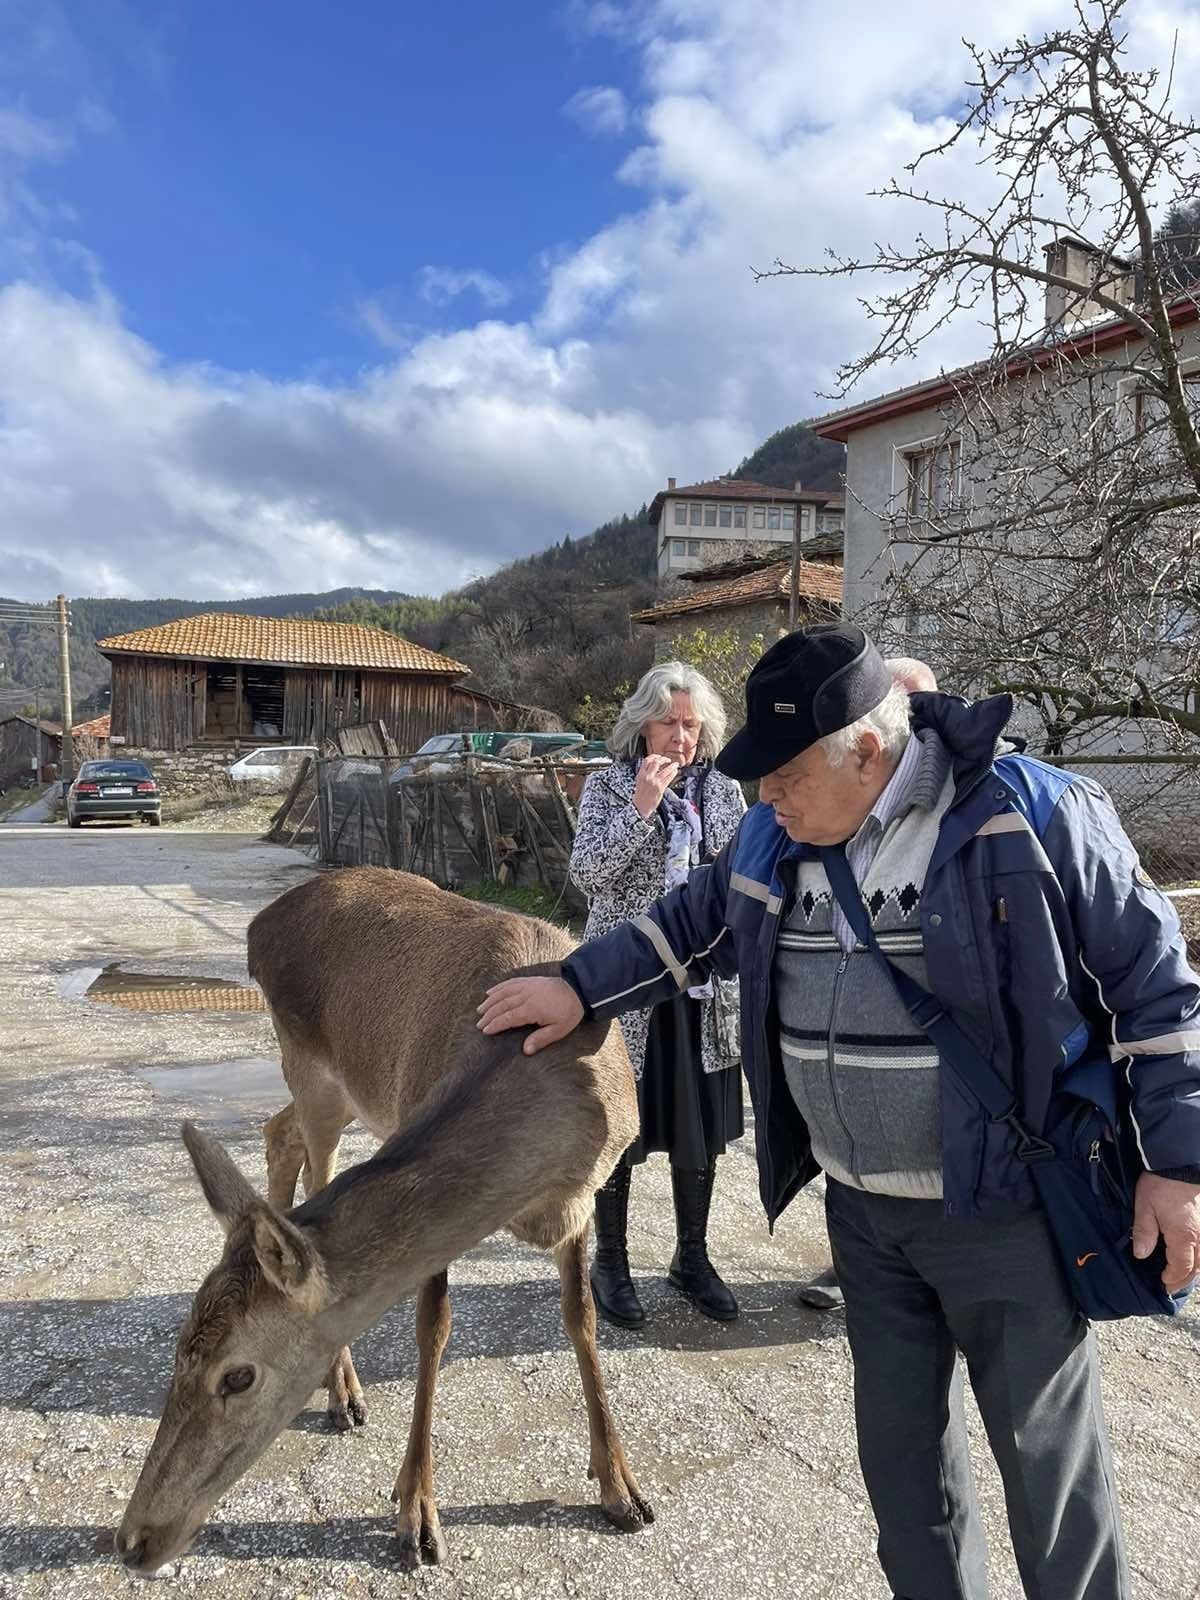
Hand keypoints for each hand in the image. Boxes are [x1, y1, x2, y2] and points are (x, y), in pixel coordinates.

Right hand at [476, 976, 584, 1054]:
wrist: (577, 989)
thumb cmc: (569, 1012)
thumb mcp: (559, 1030)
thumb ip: (541, 1039)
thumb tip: (526, 1050)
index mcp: (532, 1009)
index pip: (508, 1017)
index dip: (495, 1024)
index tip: (485, 1030)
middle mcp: (526, 995)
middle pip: (502, 1005)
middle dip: (489, 1015)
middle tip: (479, 1024)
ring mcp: (526, 986)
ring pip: (503, 993)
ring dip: (490, 1001)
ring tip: (480, 1010)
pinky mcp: (528, 980)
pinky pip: (509, 983)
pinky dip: (498, 987)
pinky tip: (489, 992)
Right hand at [633, 755, 679, 819]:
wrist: (640, 806)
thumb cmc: (640, 794)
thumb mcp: (639, 781)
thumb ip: (645, 772)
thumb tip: (654, 765)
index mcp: (641, 774)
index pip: (647, 760)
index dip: (655, 756)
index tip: (659, 757)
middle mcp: (647, 777)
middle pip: (656, 762)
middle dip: (664, 759)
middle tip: (668, 760)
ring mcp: (654, 782)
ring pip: (666, 770)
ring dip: (672, 766)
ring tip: (675, 765)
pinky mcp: (660, 788)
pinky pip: (669, 778)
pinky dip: (673, 773)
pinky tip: (675, 772)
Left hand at [1132, 1172, 1199, 1291]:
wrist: (1180, 1162)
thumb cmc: (1161, 1184)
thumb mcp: (1144, 1206)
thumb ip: (1144, 1232)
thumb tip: (1141, 1255)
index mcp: (1184, 1235)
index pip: (1182, 1267)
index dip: (1172, 1278)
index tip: (1163, 1282)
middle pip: (1197, 1267)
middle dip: (1184, 1279)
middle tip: (1172, 1285)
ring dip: (1195, 1269)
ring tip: (1182, 1273)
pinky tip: (1194, 1255)